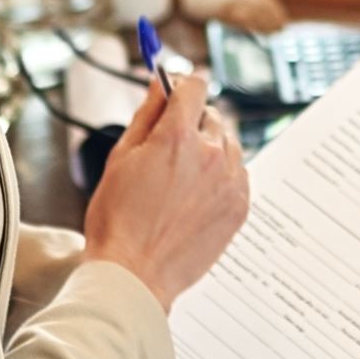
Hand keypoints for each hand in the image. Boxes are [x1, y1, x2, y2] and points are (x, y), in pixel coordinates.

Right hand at [81, 73, 248, 310]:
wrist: (135, 273)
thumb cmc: (118, 220)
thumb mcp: (121, 158)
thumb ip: (146, 115)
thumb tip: (159, 84)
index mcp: (177, 137)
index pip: (195, 86)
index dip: (182, 86)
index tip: (175, 94)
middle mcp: (210, 154)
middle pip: (212, 116)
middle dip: (192, 123)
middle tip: (168, 149)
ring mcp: (230, 181)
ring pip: (228, 145)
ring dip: (209, 150)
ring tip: (180, 180)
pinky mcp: (240, 205)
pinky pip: (237, 174)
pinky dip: (221, 177)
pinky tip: (195, 197)